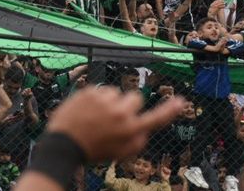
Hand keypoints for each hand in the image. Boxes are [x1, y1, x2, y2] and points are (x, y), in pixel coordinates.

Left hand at [44, 86, 187, 161]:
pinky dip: (94, 99)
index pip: (155, 118)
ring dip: (109, 102)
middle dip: (127, 105)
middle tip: (113, 117)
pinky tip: (85, 112)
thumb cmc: (91, 150)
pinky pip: (100, 90)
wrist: (62, 145)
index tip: (180, 101)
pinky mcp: (91, 92)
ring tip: (94, 117)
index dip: (169, 111)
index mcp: (130, 131)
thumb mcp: (117, 153)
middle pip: (135, 98)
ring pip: (116, 93)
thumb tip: (144, 130)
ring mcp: (105, 102)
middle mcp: (121, 114)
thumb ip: (136, 142)